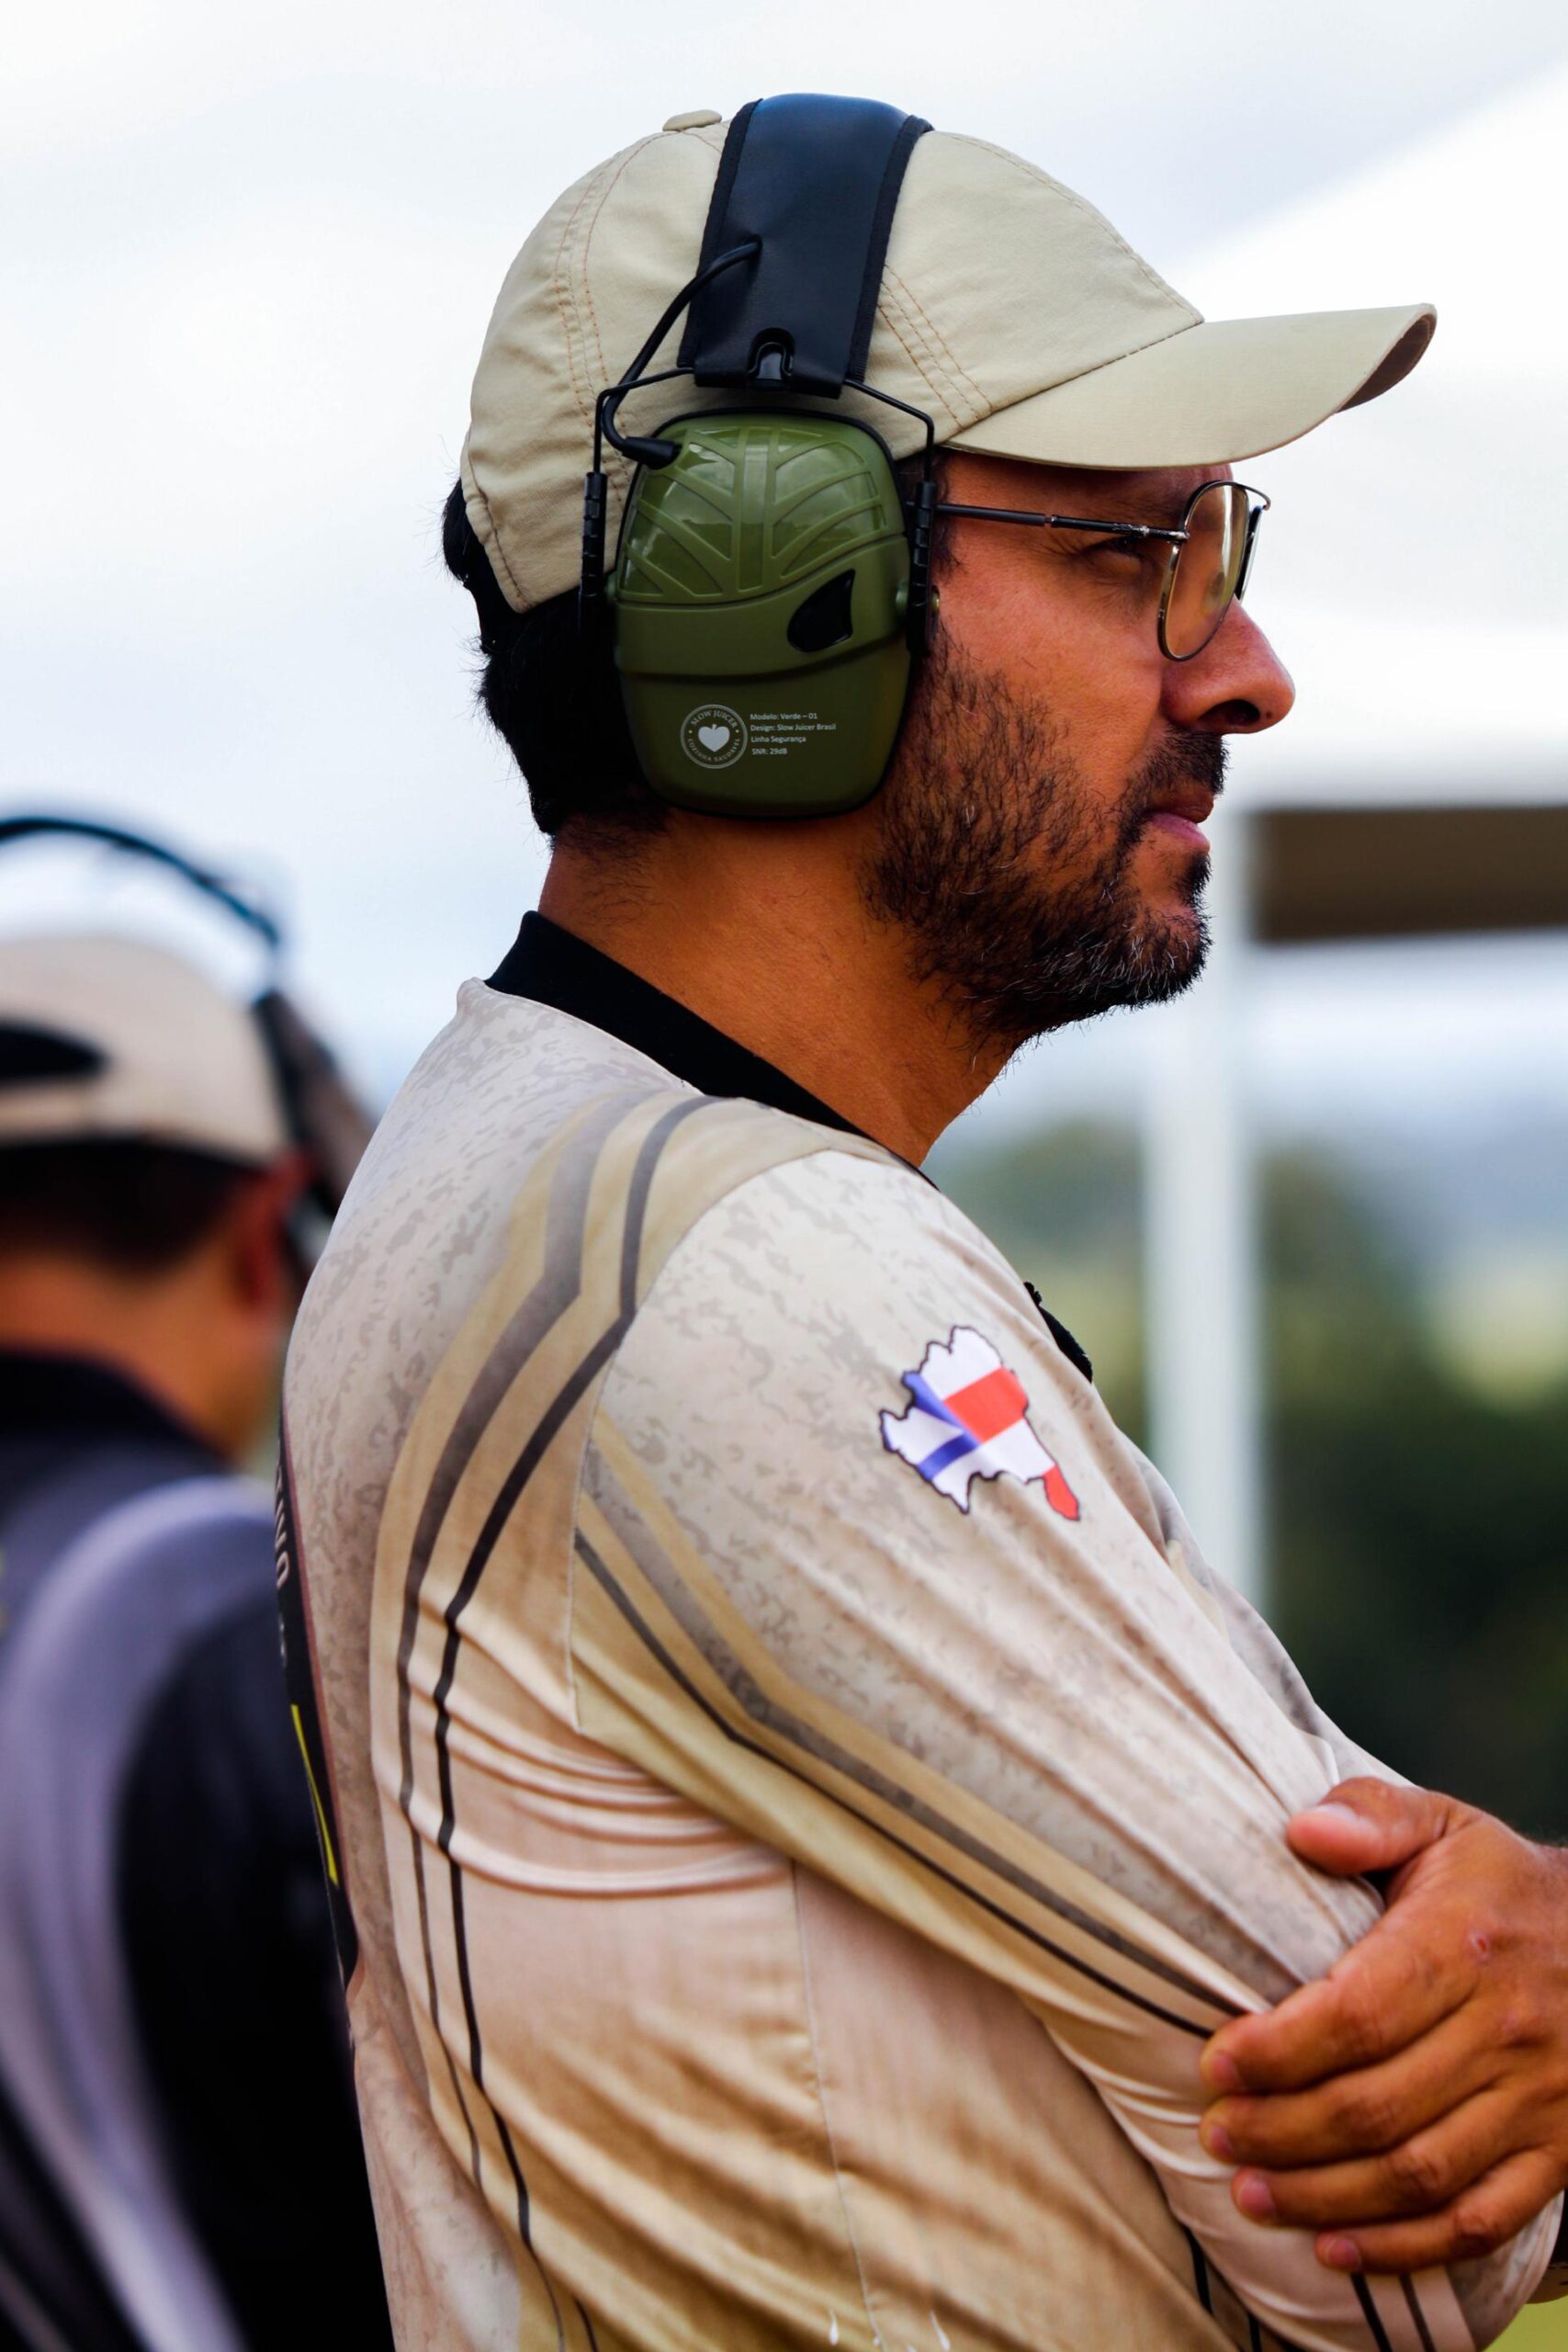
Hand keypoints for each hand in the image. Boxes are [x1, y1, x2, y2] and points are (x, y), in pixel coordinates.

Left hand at [1198, 1778, 1567, 2274]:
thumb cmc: (1497, 1884)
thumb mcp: (1442, 1824)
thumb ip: (1370, 1815)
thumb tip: (1304, 1830)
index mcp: (1463, 1943)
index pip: (1359, 2014)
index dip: (1280, 2051)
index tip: (1215, 2063)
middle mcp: (1503, 2030)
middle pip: (1377, 2106)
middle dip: (1281, 2131)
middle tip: (1216, 2134)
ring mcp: (1535, 2101)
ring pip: (1419, 2174)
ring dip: (1324, 2196)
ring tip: (1249, 2192)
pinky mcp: (1556, 2154)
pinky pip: (1480, 2221)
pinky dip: (1406, 2248)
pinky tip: (1336, 2250)